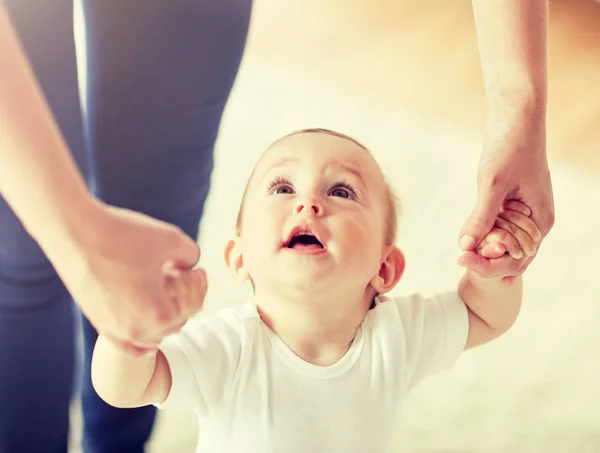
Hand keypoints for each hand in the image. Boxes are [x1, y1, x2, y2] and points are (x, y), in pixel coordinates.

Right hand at [52, 201, 204, 355]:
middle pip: (174, 323)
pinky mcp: (97, 322)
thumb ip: (192, 256)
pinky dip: (140, 334)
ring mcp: (114, 330)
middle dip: (179, 298)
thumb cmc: (125, 235)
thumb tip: (191, 266)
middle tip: (172, 272)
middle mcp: (136, 331)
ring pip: (151, 335)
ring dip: (160, 314)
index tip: (184, 264)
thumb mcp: (172, 240)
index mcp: (158, 316)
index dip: (193, 284)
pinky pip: (127, 343)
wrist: (75, 231)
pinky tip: (145, 315)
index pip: (191, 308)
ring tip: (157, 286)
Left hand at [459, 110, 553, 277]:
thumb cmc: (509, 148)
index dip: (491, 265)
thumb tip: (465, 246)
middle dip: (486, 257)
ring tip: (463, 249)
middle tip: (460, 257)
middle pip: (510, 254)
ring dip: (483, 245)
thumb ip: (481, 216)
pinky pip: (497, 227)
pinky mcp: (511, 203)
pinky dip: (483, 231)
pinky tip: (467, 236)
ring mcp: (524, 213)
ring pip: (501, 241)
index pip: (518, 258)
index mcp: (540, 221)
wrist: (514, 120)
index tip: (463, 259)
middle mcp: (536, 220)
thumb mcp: (492, 184)